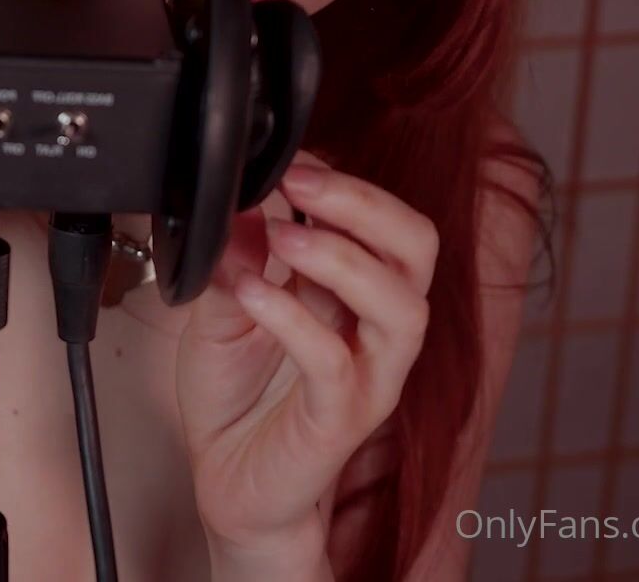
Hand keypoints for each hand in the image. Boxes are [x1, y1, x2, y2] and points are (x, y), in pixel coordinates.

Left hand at [175, 151, 437, 571]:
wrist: (226, 484)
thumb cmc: (235, 400)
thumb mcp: (220, 308)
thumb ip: (234, 256)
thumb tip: (239, 196)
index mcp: (355, 293)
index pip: (383, 218)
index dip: (342, 178)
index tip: (287, 155)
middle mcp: (376, 329)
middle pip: (418, 247)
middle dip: (363, 201)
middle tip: (298, 180)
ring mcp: (368, 375)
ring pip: (402, 306)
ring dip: (344, 258)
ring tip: (284, 236)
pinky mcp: (340, 419)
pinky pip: (334, 362)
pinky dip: (293, 318)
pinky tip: (254, 293)